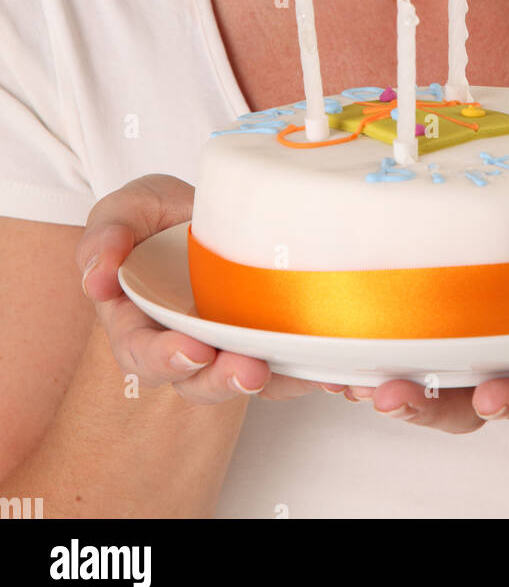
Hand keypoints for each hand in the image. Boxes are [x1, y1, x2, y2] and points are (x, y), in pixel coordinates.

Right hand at [76, 174, 317, 404]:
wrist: (208, 208)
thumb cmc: (155, 217)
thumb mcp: (126, 210)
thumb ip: (106, 236)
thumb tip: (96, 276)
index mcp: (140, 324)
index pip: (145, 353)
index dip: (165, 357)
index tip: (191, 350)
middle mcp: (184, 345)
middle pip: (199, 379)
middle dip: (224, 378)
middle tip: (250, 370)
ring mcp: (229, 345)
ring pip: (247, 377)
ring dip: (270, 378)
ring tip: (292, 366)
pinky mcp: (270, 339)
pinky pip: (291, 365)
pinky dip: (312, 371)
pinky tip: (334, 370)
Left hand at [328, 306, 508, 432]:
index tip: (497, 396)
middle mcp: (500, 376)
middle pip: (459, 407)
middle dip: (425, 406)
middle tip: (392, 396)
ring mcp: (460, 365)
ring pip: (418, 390)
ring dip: (383, 388)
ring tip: (354, 382)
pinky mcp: (425, 344)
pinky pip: (387, 361)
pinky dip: (354, 364)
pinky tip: (324, 359)